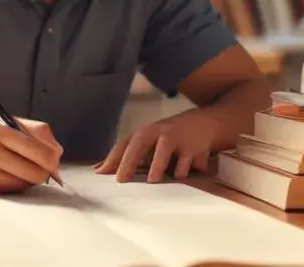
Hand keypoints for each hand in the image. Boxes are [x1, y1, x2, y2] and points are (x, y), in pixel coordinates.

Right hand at [0, 116, 62, 195]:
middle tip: (47, 170)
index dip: (53, 155)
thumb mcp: (3, 124)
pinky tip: (11, 177)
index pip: (39, 143)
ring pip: (27, 181)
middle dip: (47, 171)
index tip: (55, 158)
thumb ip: (32, 133)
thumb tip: (58, 153)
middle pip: (37, 167)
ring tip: (25, 171)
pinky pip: (13, 190)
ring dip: (32, 179)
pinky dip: (18, 185)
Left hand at [95, 109, 218, 182]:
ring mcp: (177, 137)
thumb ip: (129, 155)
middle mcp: (159, 131)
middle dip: (129, 160)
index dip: (112, 157)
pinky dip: (183, 169)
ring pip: (164, 148)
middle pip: (140, 142)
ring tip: (151, 180)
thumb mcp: (151, 141)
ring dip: (157, 164)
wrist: (205, 122)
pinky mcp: (194, 147)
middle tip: (120, 179)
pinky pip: (186, 160)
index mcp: (146, 132)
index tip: (100, 173)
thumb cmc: (171, 136)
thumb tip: (99, 169)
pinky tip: (181, 175)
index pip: (125, 143)